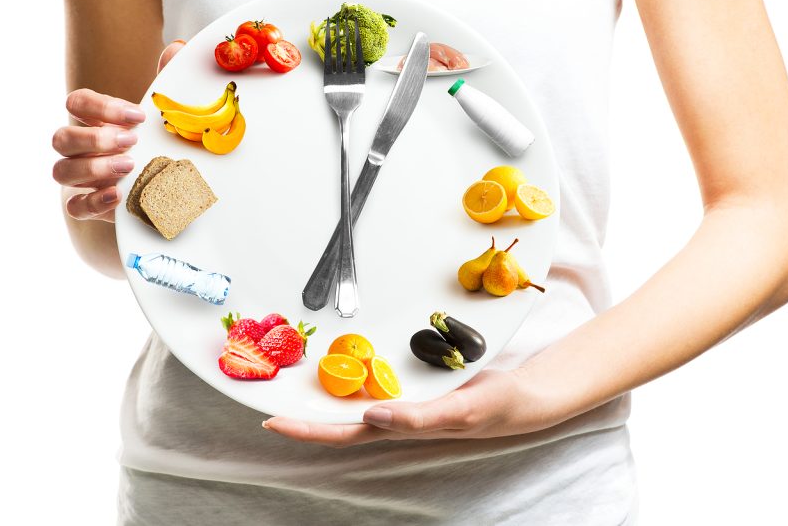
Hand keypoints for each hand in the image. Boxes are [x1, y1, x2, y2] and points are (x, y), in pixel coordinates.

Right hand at [52, 41, 184, 220]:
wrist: (171, 189)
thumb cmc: (161, 145)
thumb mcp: (167, 116)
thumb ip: (168, 83)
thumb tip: (175, 48)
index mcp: (97, 121)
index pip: (77, 103)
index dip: (101, 107)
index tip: (139, 115)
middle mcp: (81, 149)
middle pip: (61, 137)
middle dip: (94, 138)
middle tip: (131, 141)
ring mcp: (81, 179)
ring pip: (61, 170)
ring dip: (93, 167)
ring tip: (129, 166)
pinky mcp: (88, 208)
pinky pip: (74, 207)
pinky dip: (92, 201)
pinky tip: (118, 194)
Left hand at [262, 367, 551, 447]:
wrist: (523, 396)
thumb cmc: (495, 409)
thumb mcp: (460, 412)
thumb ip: (419, 418)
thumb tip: (372, 417)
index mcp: (399, 427)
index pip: (341, 433)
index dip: (305, 430)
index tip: (270, 421)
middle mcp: (393, 415)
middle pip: (335, 416)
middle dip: (300, 406)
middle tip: (264, 384)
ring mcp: (401, 397)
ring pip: (350, 395)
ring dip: (320, 386)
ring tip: (288, 368)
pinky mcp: (412, 380)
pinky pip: (372, 376)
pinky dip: (351, 366)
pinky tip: (340, 353)